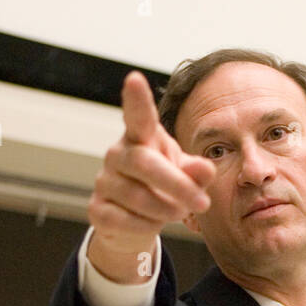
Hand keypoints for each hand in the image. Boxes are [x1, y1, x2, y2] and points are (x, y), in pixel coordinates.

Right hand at [87, 71, 216, 281]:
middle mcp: (118, 154)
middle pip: (143, 163)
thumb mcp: (185, 175)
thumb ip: (197, 171)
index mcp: (141, 137)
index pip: (137, 115)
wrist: (136, 224)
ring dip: (166, 209)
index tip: (134, 79)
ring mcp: (104, 182)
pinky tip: (153, 224)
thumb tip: (208, 169)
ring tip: (180, 213)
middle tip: (203, 203)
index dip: (135, 99)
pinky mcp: (97, 210)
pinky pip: (123, 219)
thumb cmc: (163, 187)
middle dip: (177, 185)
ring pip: (136, 196)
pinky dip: (146, 226)